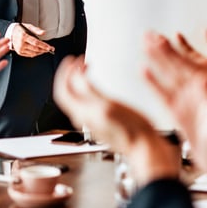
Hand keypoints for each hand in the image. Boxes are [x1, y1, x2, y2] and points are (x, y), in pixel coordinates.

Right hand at [11, 23, 53, 56]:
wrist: (10, 33)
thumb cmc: (20, 29)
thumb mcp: (28, 26)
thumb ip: (36, 30)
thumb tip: (43, 32)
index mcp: (23, 36)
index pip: (36, 42)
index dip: (44, 45)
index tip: (49, 47)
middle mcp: (21, 44)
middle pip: (35, 49)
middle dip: (44, 49)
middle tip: (49, 49)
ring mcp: (20, 49)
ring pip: (33, 53)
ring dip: (40, 52)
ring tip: (45, 50)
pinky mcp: (20, 52)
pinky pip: (30, 55)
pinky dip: (35, 54)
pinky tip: (39, 51)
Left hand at [53, 55, 179, 184]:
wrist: (143, 147)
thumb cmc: (130, 130)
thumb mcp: (108, 105)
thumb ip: (90, 91)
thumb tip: (77, 76)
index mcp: (82, 113)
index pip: (63, 90)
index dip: (64, 73)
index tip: (72, 60)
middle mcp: (83, 117)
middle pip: (67, 93)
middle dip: (69, 75)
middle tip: (77, 62)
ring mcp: (91, 120)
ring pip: (75, 97)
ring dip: (77, 80)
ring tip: (86, 69)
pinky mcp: (101, 121)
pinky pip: (86, 102)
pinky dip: (87, 88)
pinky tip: (97, 85)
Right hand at [143, 32, 206, 207]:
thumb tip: (205, 81)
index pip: (188, 65)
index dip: (176, 51)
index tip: (165, 37)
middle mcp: (196, 93)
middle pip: (176, 65)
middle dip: (162, 49)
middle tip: (148, 34)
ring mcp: (186, 101)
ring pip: (168, 75)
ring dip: (156, 60)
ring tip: (144, 45)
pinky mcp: (179, 112)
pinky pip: (163, 92)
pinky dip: (153, 81)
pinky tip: (144, 71)